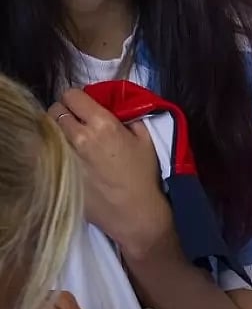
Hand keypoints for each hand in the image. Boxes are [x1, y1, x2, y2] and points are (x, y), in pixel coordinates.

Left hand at [49, 90, 171, 256]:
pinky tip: (69, 158)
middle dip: (64, 112)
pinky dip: (56, 150)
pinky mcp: (58, 173)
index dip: (77, 98)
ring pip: (48, 131)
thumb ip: (128, 119)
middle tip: (75, 121)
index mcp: (103, 124)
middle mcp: (79, 137)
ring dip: (58, 131)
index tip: (83, 105)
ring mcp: (65, 156)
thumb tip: (115, 110)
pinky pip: (49, 152)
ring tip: (70, 140)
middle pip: (54, 110)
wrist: (134, 212)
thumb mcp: (145, 141)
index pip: (72, 95)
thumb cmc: (143, 176)